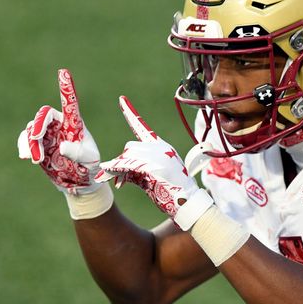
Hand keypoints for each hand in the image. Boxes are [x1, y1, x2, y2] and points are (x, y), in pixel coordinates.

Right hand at [17, 68, 100, 194]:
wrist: (79, 182)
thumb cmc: (89, 167)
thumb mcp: (89, 161)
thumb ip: (77, 153)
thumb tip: (61, 147)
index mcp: (74, 123)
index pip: (69, 102)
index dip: (66, 88)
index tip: (64, 72)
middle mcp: (59, 124)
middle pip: (43, 115)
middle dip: (38, 126)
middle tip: (36, 138)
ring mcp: (46, 134)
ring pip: (32, 129)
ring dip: (31, 143)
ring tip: (37, 160)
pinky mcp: (37, 144)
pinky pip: (25, 140)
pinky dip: (23, 146)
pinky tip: (26, 157)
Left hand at [96, 96, 212, 229]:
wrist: (189, 203)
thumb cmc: (172, 193)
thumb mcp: (153, 177)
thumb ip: (136, 170)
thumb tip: (113, 171)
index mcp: (162, 147)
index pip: (142, 127)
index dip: (130, 113)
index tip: (121, 99)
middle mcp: (159, 147)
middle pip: (130, 148)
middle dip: (122, 163)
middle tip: (120, 181)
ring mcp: (158, 155)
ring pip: (128, 157)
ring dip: (119, 171)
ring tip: (120, 184)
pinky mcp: (154, 166)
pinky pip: (128, 165)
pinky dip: (117, 172)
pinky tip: (112, 180)